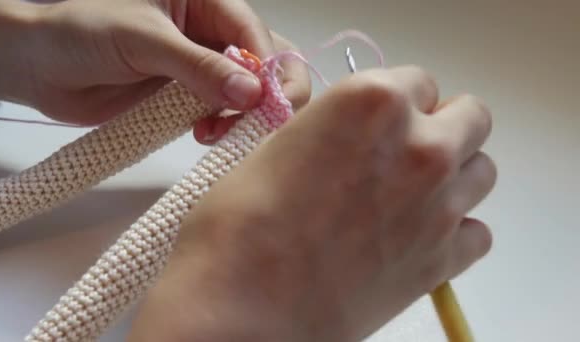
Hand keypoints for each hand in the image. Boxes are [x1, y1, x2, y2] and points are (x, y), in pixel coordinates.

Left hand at [0, 0, 309, 139]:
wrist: (37, 67)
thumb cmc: (80, 34)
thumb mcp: (142, 41)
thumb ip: (197, 66)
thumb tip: (253, 93)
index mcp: (204, 1)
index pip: (253, 31)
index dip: (268, 67)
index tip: (268, 104)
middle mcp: (209, 32)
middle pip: (265, 60)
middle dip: (268, 94)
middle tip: (259, 125)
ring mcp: (201, 67)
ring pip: (248, 91)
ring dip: (245, 116)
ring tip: (217, 132)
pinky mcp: (187, 97)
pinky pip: (222, 112)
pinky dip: (224, 127)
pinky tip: (206, 135)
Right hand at [127, 66, 495, 340]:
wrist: (243, 300)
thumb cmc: (240, 221)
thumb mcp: (280, 145)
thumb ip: (333, 129)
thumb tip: (353, 138)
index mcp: (372, 102)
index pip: (419, 80)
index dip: (398, 102)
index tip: (381, 122)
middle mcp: (419, 147)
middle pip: (472, 117)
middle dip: (442, 127)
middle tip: (404, 152)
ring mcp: (438, 206)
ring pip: (482, 171)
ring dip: (453, 175)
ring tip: (410, 195)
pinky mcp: (441, 261)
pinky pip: (476, 233)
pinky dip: (455, 232)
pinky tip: (415, 238)